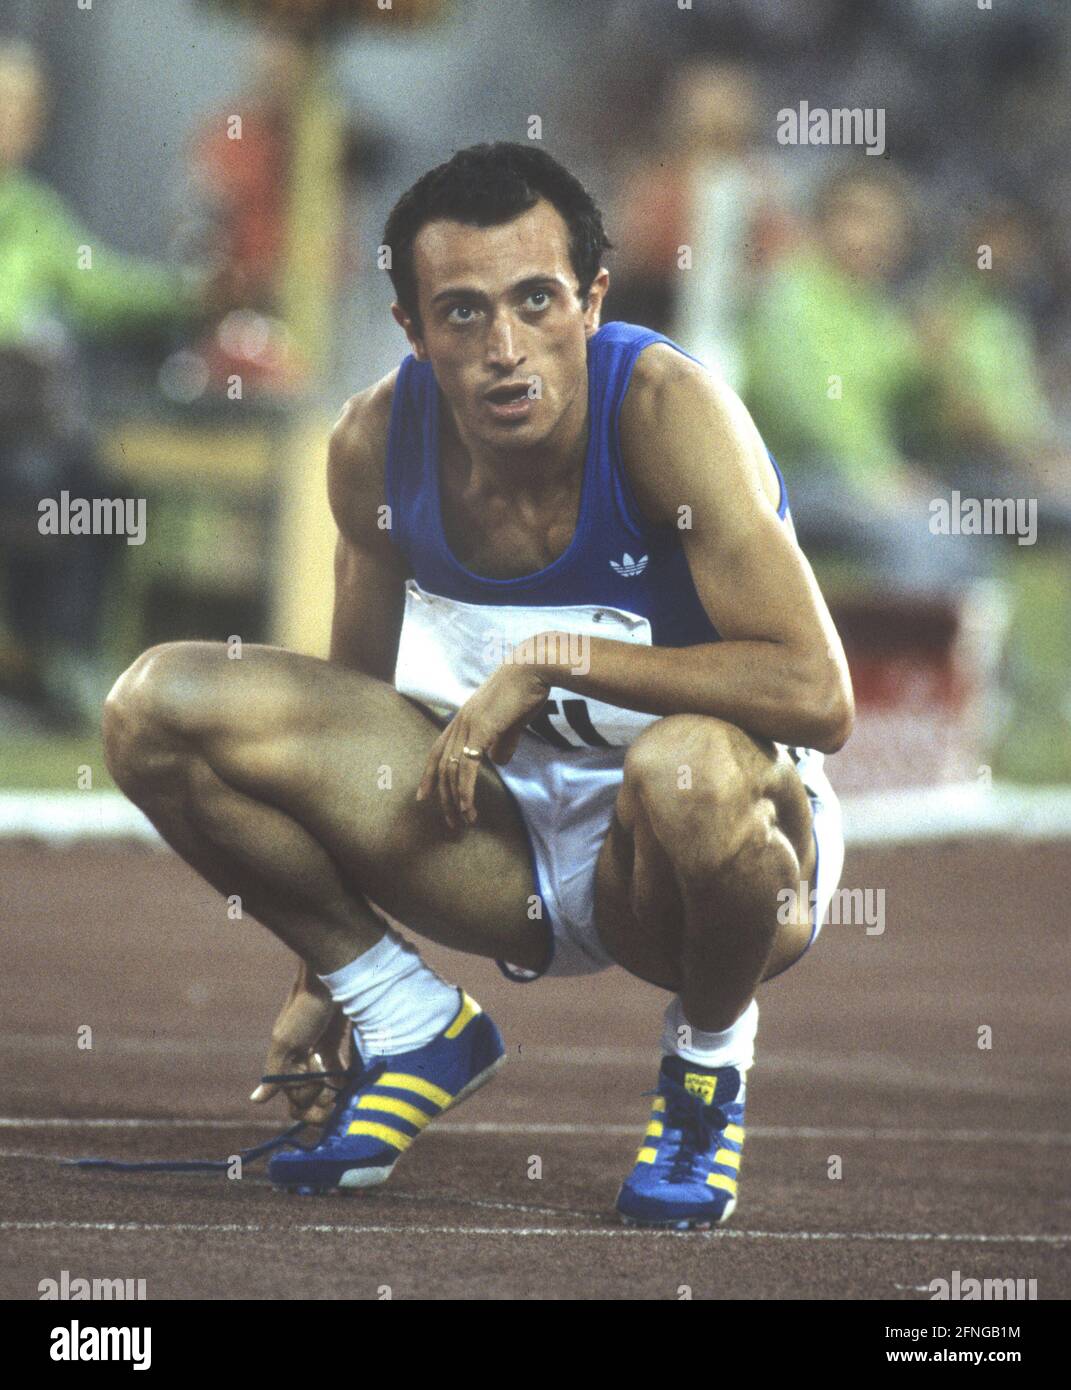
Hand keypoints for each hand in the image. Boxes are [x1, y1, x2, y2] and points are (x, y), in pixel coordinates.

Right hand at [250, 962, 348, 1125]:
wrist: (330, 980)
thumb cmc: (304, 1010)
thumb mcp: (285, 1042)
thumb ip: (274, 1073)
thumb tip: (255, 1101)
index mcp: (285, 1067)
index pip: (296, 1103)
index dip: (309, 1100)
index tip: (321, 1086)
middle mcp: (300, 1065)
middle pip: (311, 1099)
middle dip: (322, 1097)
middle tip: (332, 1084)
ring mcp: (318, 1056)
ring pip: (325, 1089)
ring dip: (334, 1090)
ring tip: (343, 1079)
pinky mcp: (334, 1045)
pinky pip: (338, 1072)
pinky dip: (344, 1079)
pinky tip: (352, 1077)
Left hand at [416, 661, 549, 829]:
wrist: (534, 668)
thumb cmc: (526, 691)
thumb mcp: (513, 722)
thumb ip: (503, 741)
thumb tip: (499, 761)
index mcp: (464, 718)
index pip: (438, 751)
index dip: (429, 775)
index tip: (424, 797)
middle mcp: (460, 722)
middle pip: (441, 767)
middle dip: (443, 798)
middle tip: (450, 823)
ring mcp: (468, 726)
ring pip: (452, 772)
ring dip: (456, 800)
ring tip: (463, 821)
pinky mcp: (481, 730)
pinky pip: (467, 767)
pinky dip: (466, 791)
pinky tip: (468, 807)